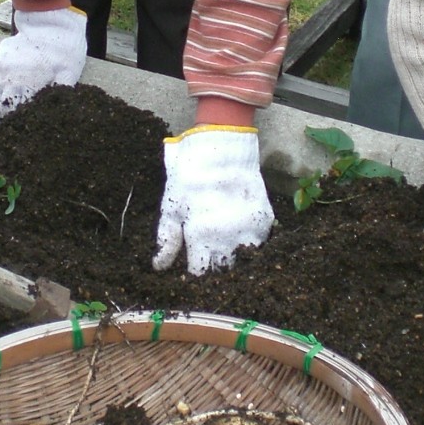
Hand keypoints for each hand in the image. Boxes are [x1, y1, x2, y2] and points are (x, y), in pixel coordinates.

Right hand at [0, 7, 87, 121]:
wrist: (50, 22)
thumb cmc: (63, 49)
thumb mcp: (69, 74)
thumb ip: (60, 95)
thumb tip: (59, 114)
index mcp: (26, 83)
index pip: (12, 111)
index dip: (13, 122)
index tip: (17, 129)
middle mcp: (7, 76)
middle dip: (3, 116)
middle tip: (10, 125)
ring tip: (2, 114)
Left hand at [153, 126, 273, 274]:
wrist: (223, 150)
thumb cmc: (191, 176)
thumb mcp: (172, 205)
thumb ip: (168, 239)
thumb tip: (159, 267)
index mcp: (201, 237)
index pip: (200, 274)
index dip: (195, 274)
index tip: (194, 266)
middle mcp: (227, 239)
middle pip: (223, 271)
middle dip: (216, 268)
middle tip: (210, 255)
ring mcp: (249, 231)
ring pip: (244, 261)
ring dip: (235, 258)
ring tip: (226, 245)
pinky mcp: (264, 221)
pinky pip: (259, 244)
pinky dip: (250, 243)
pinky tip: (240, 231)